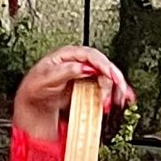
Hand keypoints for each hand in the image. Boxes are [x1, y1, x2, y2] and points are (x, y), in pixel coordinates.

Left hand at [12, 46, 135, 142]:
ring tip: (119, 99)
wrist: (35, 104)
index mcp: (69, 56)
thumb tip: (83, 67)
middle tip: (117, 91)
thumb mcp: (46, 78)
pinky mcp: (90, 88)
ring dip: (116, 89)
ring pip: (108, 78)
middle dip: (112, 80)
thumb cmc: (36, 88)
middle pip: (103, 67)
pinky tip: (125, 98)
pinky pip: (107, 88)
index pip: (91, 56)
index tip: (110, 75)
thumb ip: (65, 71)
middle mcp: (80, 63)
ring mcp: (86, 76)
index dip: (102, 64)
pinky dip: (117, 93)